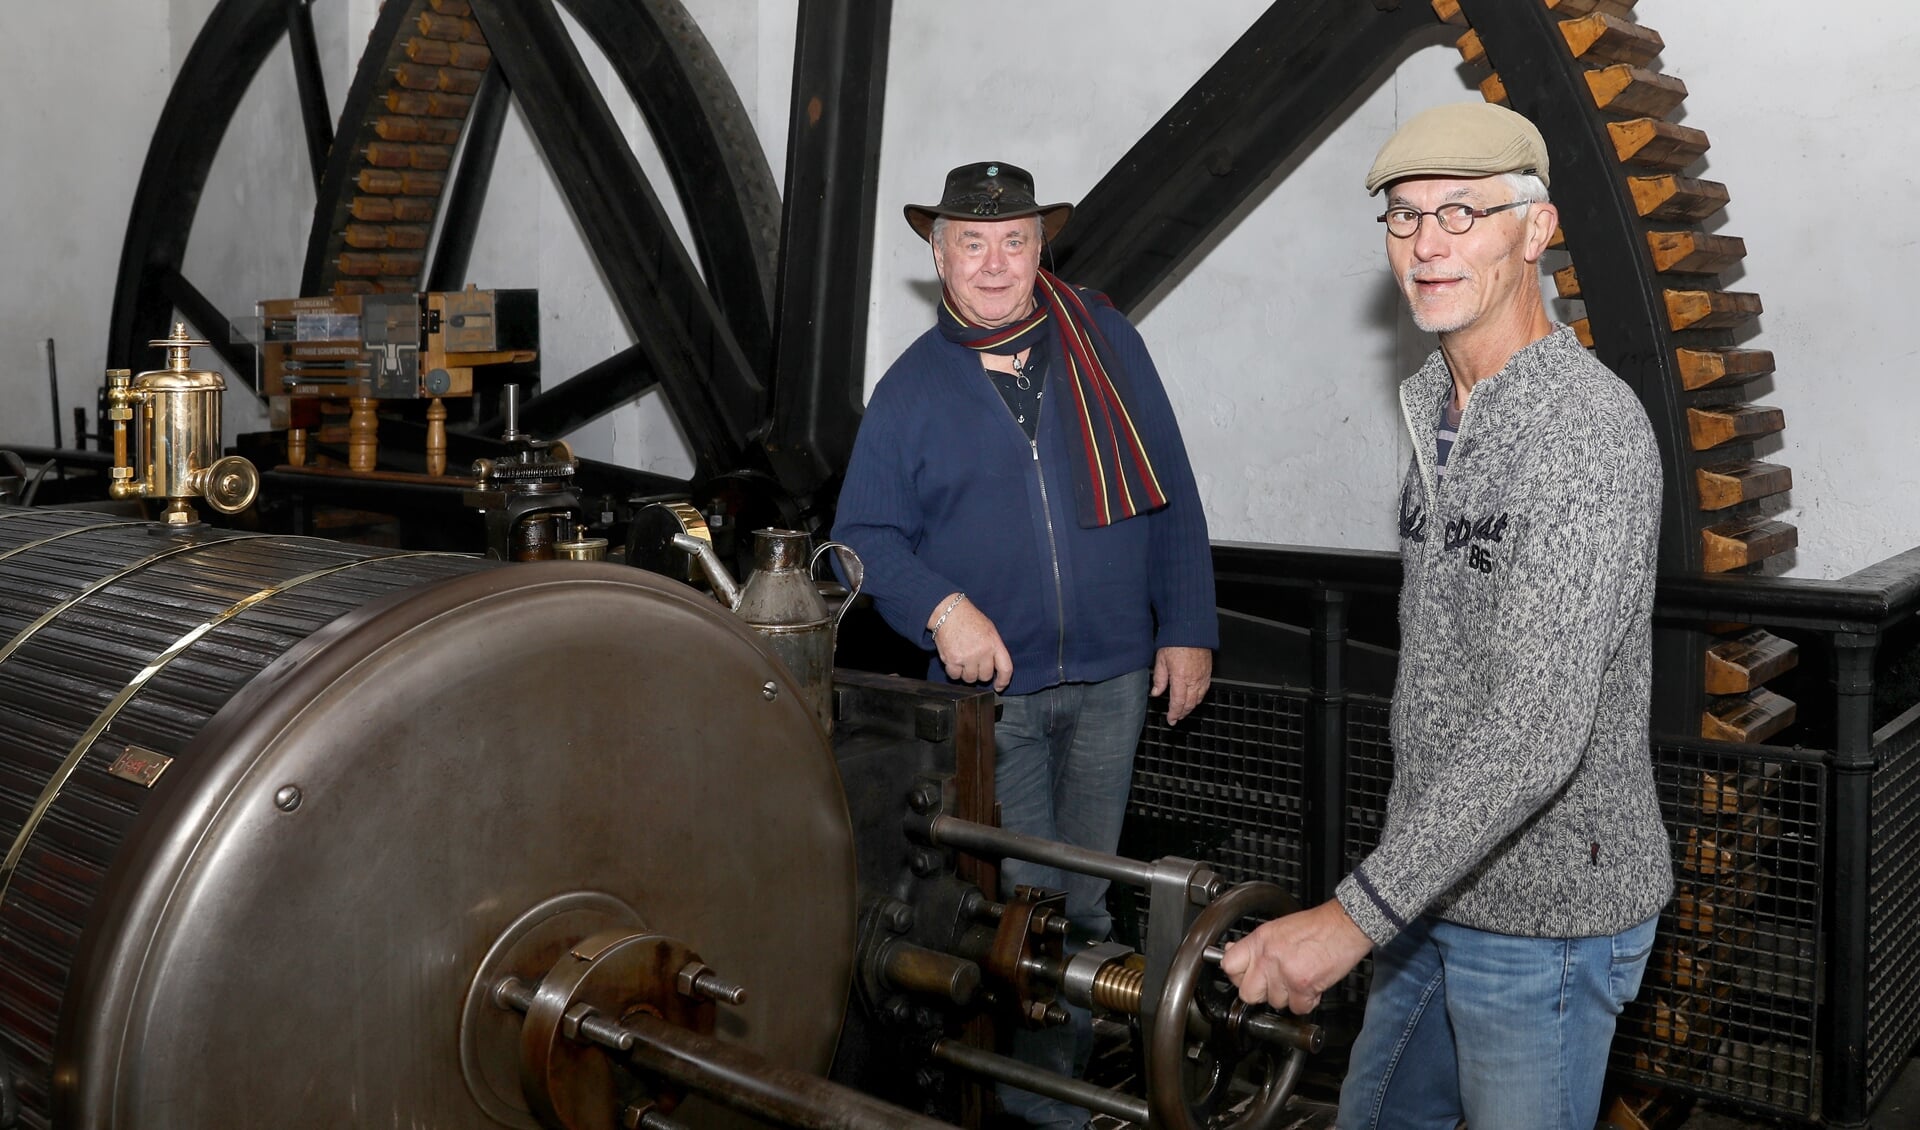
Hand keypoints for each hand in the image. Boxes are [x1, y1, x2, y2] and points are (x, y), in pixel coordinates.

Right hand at [930, 595, 1012, 690]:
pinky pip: (955, 676)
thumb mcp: (990, 630)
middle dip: (980, 673)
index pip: (1005, 669)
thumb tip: (995, 668)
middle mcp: (982, 652)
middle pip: (985, 677)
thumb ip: (994, 649)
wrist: (948, 612)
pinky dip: (954, 671)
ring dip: (966, 673)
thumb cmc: (969, 619)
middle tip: (974, 662)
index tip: (999, 686)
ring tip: (963, 659)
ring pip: (970, 679)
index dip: (1003, 681)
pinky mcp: (952, 660)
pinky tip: (954, 660)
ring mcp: (967, 657)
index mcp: (994, 644)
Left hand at [1152, 646, 1211, 724]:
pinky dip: (1199, 698)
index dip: (1174, 714)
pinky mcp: (1208, 672)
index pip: (1178, 702)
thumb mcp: (1161, 660)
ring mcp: (1202, 677)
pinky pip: (1205, 690)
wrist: (1191, 630)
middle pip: (1189, 703)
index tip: (1171, 720)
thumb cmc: (1175, 642)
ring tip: (1184, 711)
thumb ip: (1160, 679)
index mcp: (1180, 678)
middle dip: (1182, 713)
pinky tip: (1195, 699)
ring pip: (1198, 698)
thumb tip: (1156, 693)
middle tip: (1176, 718)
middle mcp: (1193, 680)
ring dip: (1191, 707)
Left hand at [1218, 900, 1372, 1014]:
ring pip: (1275, 1003)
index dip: (1237, 976)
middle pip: (1248, 993)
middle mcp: (1268, 957)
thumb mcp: (1277, 928)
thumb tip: (1232, 952)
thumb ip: (1256, 945)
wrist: (1345, 924)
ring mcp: (1285, 973)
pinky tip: (1312, 986)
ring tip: (1300, 979)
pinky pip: (1298, 1009)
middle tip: (1276, 984)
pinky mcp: (1303, 986)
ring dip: (1288, 996)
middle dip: (1262, 993)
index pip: (1228, 965)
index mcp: (1259, 940)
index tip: (1245, 977)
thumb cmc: (1316, 926)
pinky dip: (1307, 1002)